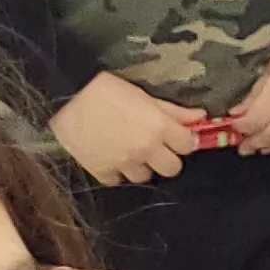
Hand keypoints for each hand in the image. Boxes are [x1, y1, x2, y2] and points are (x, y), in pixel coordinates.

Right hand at [52, 72, 205, 186]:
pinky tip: (110, 156)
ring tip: (128, 150)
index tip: (176, 137)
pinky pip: (116, 180)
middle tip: (155, 148)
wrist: (67, 95)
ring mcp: (122, 162)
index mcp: (159, 128)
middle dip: (166, 159)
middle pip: (172, 168)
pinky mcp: (100, 171)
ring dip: (140, 166)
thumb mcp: (145, 96)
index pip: (188, 146)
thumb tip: (202, 116)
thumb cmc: (108, 89)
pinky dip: (115, 171)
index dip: (183, 141)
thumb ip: (174, 111)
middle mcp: (145, 149)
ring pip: (144, 177)